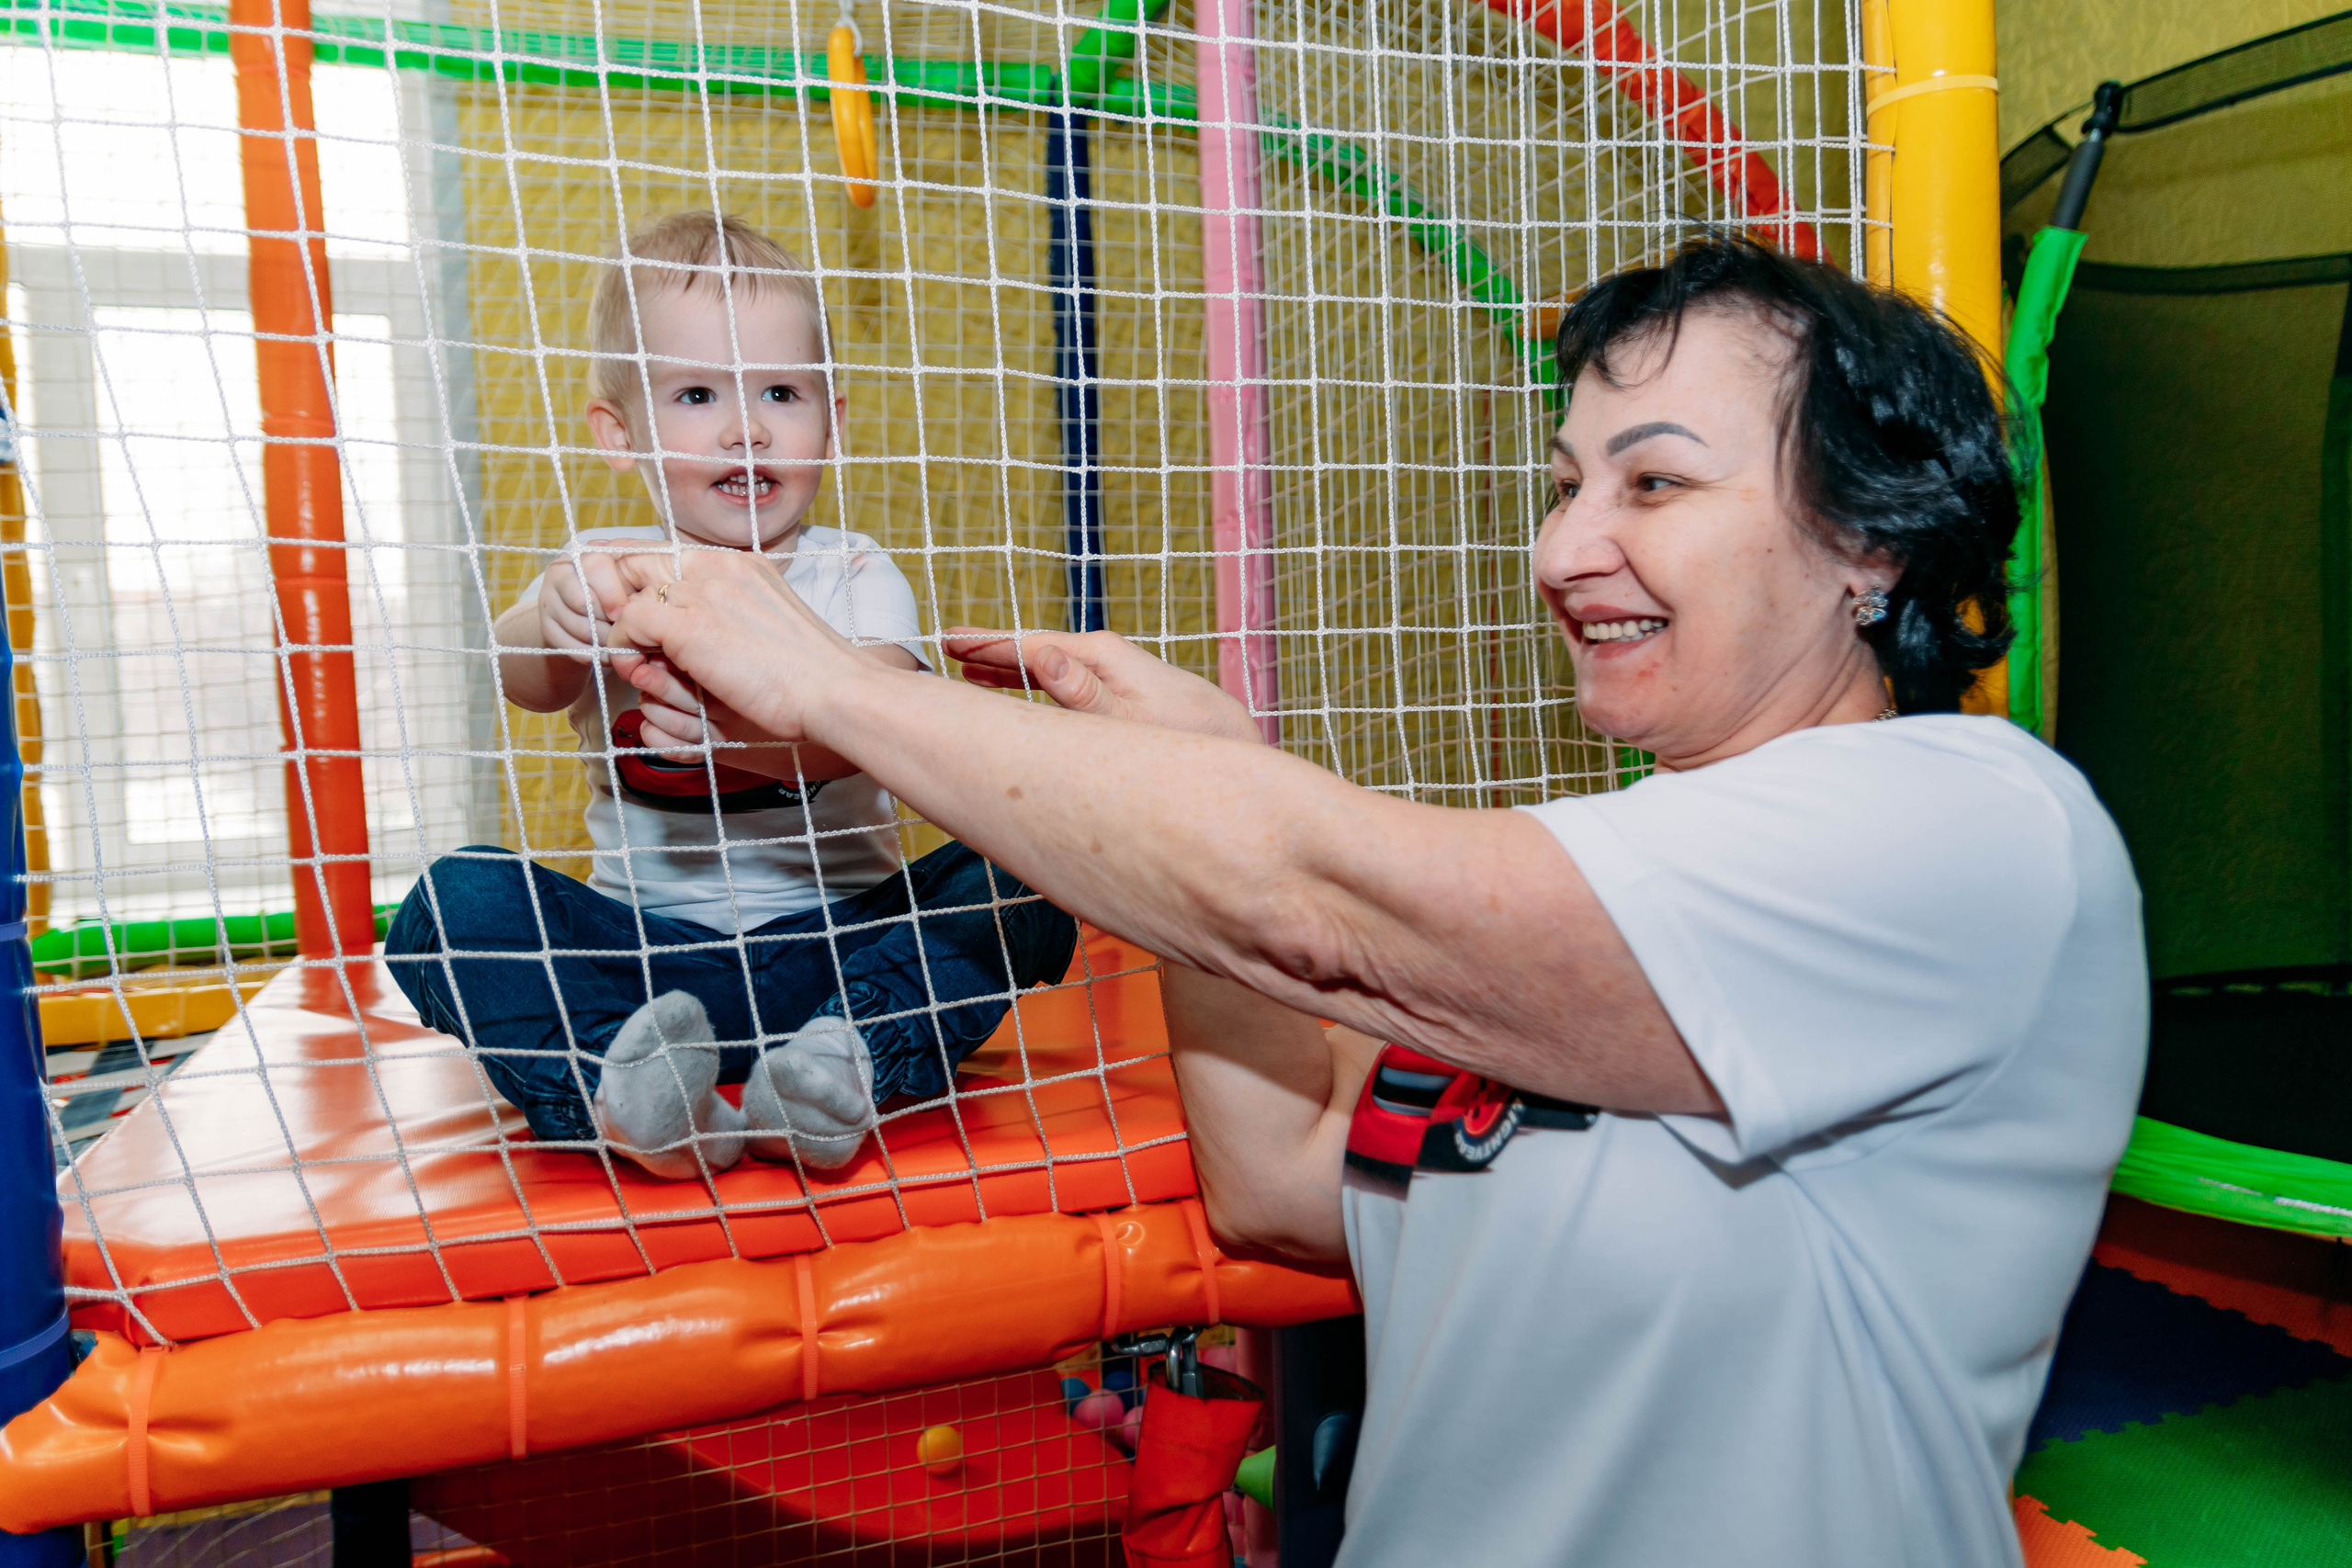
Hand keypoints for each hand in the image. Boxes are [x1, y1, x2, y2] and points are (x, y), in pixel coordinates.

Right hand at [537, 548, 635, 662]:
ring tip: (619, 645)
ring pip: (579, 627)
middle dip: (608, 622)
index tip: (623, 613)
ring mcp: (548, 600)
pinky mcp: (545, 627)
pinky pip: (570, 646)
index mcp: (584, 556)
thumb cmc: (617, 597)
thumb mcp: (628, 583)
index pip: (596, 566)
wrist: (585, 616)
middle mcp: (560, 573)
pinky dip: (592, 655)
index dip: (612, 593)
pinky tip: (606, 654)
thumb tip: (652, 598)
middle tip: (623, 632)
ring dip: (604, 642)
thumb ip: (637, 581)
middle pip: (583, 601)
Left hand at [604, 547, 871, 744]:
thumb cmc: (810, 675)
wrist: (834, 692)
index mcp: (741, 565)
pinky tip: (643, 669)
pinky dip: (624, 646)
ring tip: (637, 660)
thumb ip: (732, 614)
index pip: (670, 554)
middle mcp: (718, 568)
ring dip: (625, 632)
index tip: (640, 619)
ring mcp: (703, 594)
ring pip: (630, 597)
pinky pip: (628, 624)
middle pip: (639, 562)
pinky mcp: (689, 626)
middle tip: (630, 638)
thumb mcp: (770, 625)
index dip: (644, 583)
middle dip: (622, 598)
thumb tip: (696, 630)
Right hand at [945, 628, 1263, 744]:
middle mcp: (1103, 658)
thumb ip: (1083, 693)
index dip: (987, 644)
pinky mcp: (1117, 692)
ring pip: (1046, 665)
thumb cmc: (1186, 738)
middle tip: (945, 644)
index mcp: (1100, 656)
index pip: (1031, 645)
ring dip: (1006, 665)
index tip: (949, 640)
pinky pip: (1061, 682)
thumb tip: (1045, 656)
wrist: (1232, 744)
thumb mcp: (1127, 721)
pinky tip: (1013, 686)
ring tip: (966, 664)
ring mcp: (1110, 674)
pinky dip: (1030, 680)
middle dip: (990, 648)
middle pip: (1034, 650)